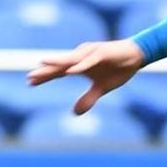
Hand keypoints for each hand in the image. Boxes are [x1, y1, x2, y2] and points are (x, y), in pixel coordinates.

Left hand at [27, 39, 149, 115]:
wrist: (137, 55)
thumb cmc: (119, 69)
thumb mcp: (103, 88)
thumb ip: (88, 99)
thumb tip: (74, 113)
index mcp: (80, 65)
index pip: (59, 71)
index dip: (45, 77)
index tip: (30, 83)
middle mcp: (82, 57)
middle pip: (60, 65)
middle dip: (45, 71)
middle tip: (30, 78)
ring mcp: (91, 53)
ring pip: (71, 60)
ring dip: (57, 63)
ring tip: (42, 65)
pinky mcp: (102, 53)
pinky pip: (89, 61)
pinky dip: (80, 66)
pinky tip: (71, 71)